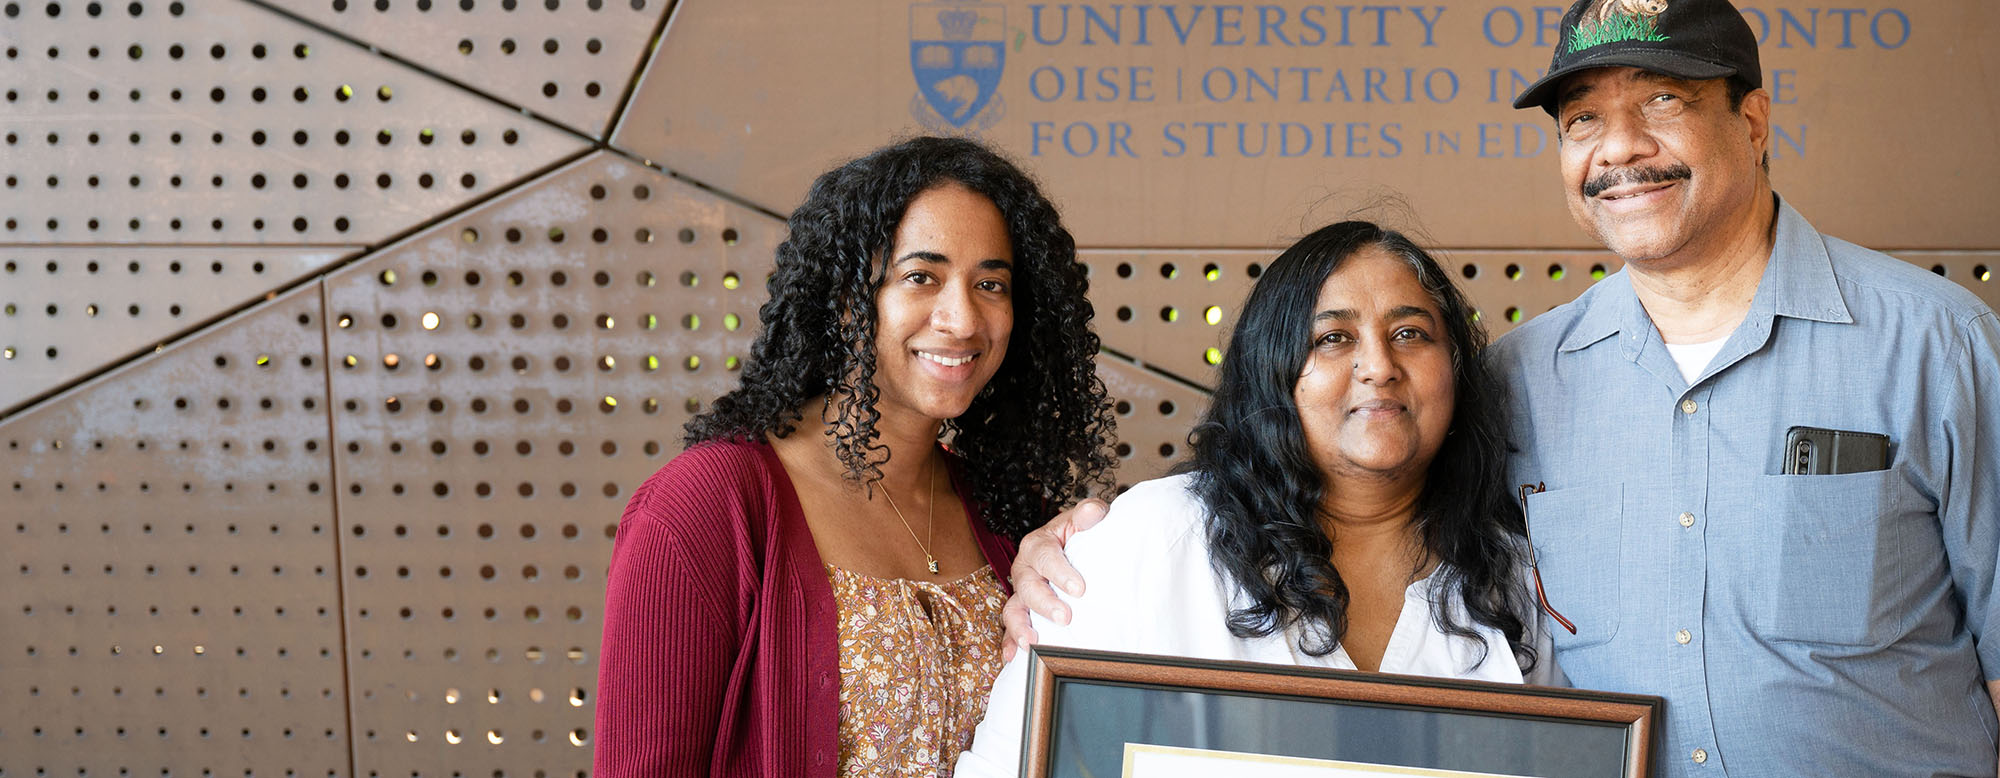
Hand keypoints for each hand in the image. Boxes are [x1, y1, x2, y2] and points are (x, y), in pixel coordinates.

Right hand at [1000, 498, 1108, 662]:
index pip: (1045, 556)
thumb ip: (1089, 514)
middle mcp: (1025, 569)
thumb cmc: (1077, 537)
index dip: (1060, 572)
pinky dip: (1009, 643)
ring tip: (1033, 642)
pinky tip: (1012, 657)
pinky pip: (1011, 628)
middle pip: (1028, 586)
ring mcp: (1021, 592)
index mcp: (1038, 544)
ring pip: (1013, 609)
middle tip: (1065, 618)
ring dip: (1020, 627)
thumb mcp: (1084, 520)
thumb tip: (1092, 513)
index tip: (1079, 589)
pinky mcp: (1023, 611)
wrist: (1071, 549)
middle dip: (1044, 604)